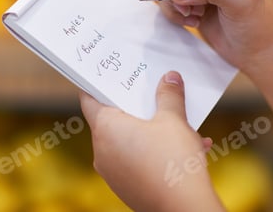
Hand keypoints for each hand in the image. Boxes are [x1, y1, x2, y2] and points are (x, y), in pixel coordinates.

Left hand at [80, 71, 224, 211]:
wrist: (183, 210)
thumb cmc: (173, 162)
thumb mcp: (174, 120)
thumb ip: (169, 95)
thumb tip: (170, 78)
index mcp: (105, 129)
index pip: (89, 99)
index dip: (96, 85)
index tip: (103, 74)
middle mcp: (101, 151)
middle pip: (111, 119)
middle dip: (133, 106)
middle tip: (149, 93)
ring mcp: (112, 172)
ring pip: (127, 141)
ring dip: (148, 130)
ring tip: (175, 123)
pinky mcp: (125, 186)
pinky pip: (135, 160)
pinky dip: (152, 151)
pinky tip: (182, 148)